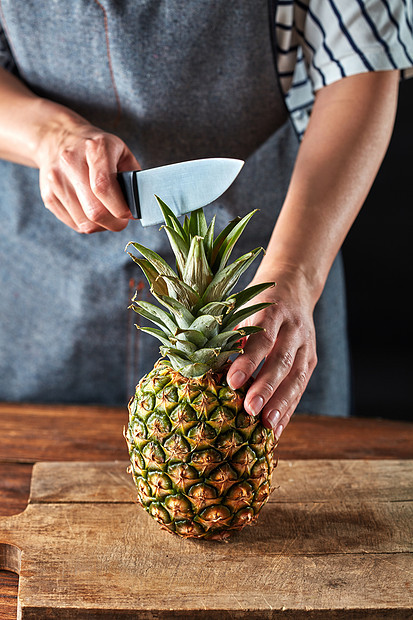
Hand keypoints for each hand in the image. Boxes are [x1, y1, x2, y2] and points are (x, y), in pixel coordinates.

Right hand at [36, 112, 139, 232]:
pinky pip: (74, 224)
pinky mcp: (48, 196)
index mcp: (94, 148)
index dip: (120, 207)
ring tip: (108, 215)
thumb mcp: (120, 151)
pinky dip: (89, 225)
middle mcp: (70, 162)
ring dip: (102, 226)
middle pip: (94, 211)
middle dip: (114, 222)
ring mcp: (56, 180)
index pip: (104, 187)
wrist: (57, 138)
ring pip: (85, 223)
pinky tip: (92, 212)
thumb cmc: (96, 149)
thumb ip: (133, 177)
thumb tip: (137, 207)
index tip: (129, 212)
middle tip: (121, 219)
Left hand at [227, 267, 317, 439]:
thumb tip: (206, 367)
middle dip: (266, 388)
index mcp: (272, 312)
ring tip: (267, 426)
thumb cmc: (257, 303)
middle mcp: (294, 328)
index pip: (261, 339)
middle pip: (282, 361)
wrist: (293, 287)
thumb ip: (229, 334)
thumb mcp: (242, 308)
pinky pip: (301, 387)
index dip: (248, 361)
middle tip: (250, 410)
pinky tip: (277, 428)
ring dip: (282, 403)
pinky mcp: (311, 360)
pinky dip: (289, 409)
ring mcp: (306, 345)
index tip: (232, 382)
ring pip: (296, 377)